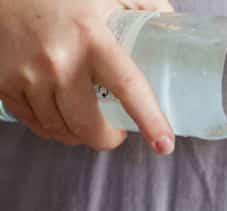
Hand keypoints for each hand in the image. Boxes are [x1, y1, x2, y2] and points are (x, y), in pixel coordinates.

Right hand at [0, 0, 174, 152]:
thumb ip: (143, 9)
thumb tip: (172, 31)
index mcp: (91, 37)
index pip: (128, 88)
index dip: (149, 120)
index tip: (164, 144)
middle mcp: (58, 60)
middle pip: (89, 126)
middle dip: (107, 138)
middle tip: (114, 130)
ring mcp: (27, 74)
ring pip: (62, 131)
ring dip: (78, 133)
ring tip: (85, 118)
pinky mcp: (4, 83)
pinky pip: (36, 125)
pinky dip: (52, 127)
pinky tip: (59, 112)